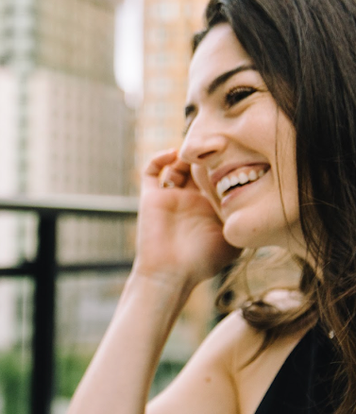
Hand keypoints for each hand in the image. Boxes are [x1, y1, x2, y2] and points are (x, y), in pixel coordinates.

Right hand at [134, 149, 239, 288]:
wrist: (170, 273)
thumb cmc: (202, 261)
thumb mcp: (233, 241)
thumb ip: (242, 221)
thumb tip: (263, 204)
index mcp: (209, 207)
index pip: (217, 177)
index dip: (225, 163)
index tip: (237, 151)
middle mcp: (189, 200)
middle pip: (197, 167)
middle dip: (206, 154)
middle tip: (218, 140)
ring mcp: (170, 197)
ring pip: (176, 165)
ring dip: (186, 154)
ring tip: (198, 148)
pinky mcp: (151, 198)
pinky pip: (151, 171)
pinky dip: (160, 158)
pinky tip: (174, 154)